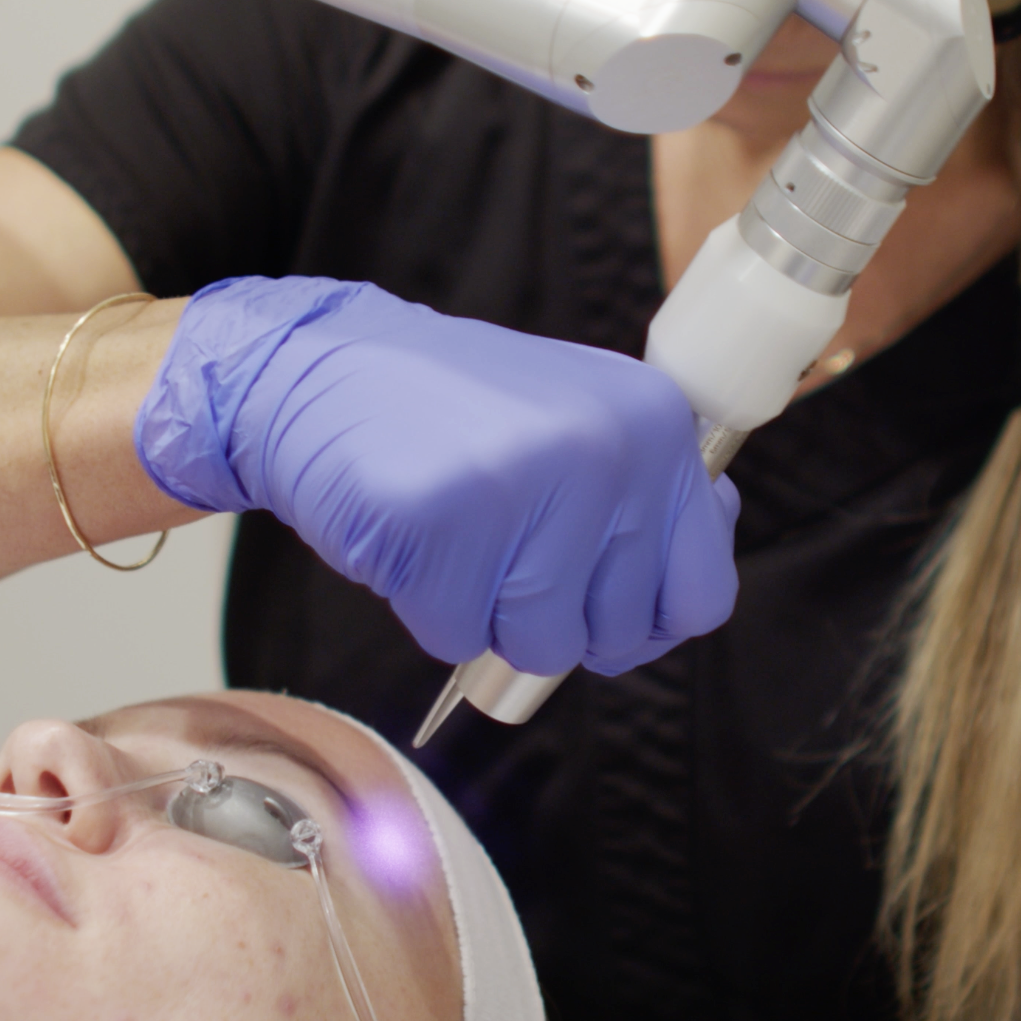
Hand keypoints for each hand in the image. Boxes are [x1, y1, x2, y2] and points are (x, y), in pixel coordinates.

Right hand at [134, 277, 739, 675]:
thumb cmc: (448, 416)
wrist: (317, 373)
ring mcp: (526, 482)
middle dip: (549, 619)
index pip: (702, 596)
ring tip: (455, 537)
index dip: (640, 623)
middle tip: (497, 547)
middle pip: (612, 634)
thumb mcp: (576, 424)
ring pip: (538, 646)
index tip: (590, 602)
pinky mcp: (443, 521)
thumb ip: (645, 500)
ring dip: (485, 615)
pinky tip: (412, 539)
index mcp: (654, 425)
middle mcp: (605, 448)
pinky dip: (425, 609)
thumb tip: (695, 594)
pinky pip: (456, 636)